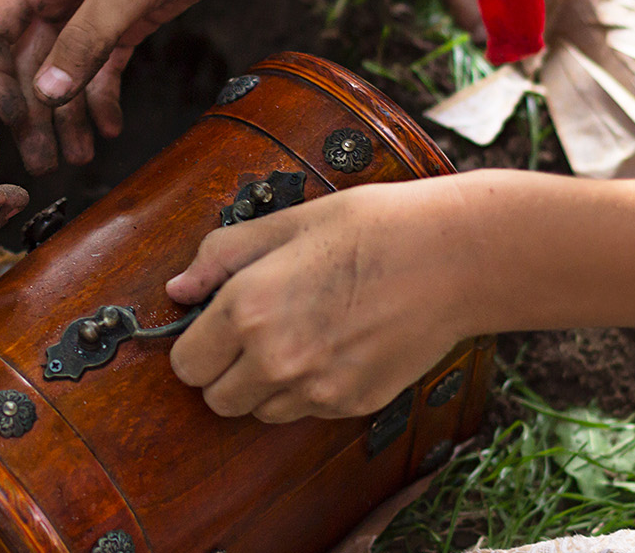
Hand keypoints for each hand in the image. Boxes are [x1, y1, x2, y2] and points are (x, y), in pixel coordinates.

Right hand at [0, 0, 267, 172]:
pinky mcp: (128, 20)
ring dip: (68, 116)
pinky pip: (103, 69)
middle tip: (43, 160)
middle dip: (34, 113)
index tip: (15, 120)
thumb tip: (45, 94)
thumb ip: (84, 42)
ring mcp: (94, 8)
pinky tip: (110, 128)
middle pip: (28, 61)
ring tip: (76, 157)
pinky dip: (103, 99)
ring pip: (66, 71)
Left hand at [164, 179, 486, 422]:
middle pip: (216, 400)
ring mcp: (315, 389)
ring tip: (300, 336)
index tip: (213, 327)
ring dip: (264, 385)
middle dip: (224, 371)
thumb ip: (222, 256)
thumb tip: (179, 289)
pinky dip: (308, 389)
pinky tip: (334, 345)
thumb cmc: (374, 228)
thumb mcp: (289, 222)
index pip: (185, 363)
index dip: (195, 343)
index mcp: (249, 308)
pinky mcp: (351, 405)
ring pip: (260, 411)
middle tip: (251, 335)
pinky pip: (306, 412)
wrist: (455, 257)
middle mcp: (275, 359)